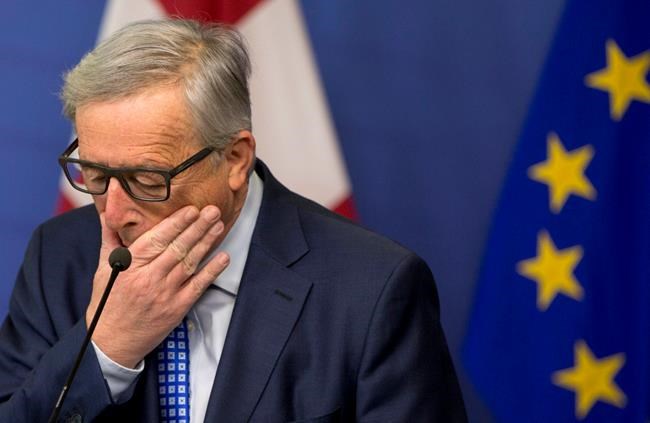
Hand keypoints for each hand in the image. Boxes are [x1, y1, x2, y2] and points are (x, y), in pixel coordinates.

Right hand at [87, 205, 228, 367]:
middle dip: (197, 228)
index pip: (156, 240)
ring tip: (219, 226)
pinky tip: (223, 258)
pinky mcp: (177, 308)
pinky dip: (211, 271)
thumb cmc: (108, 302)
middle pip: (177, 249)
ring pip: (189, 263)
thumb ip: (110, 238)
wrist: (111, 342)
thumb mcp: (103, 268)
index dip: (175, 224)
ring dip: (206, 243)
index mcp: (129, 267)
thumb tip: (108, 210)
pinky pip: (198, 286)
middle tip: (212, 211)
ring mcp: (164, 294)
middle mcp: (148, 279)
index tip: (191, 210)